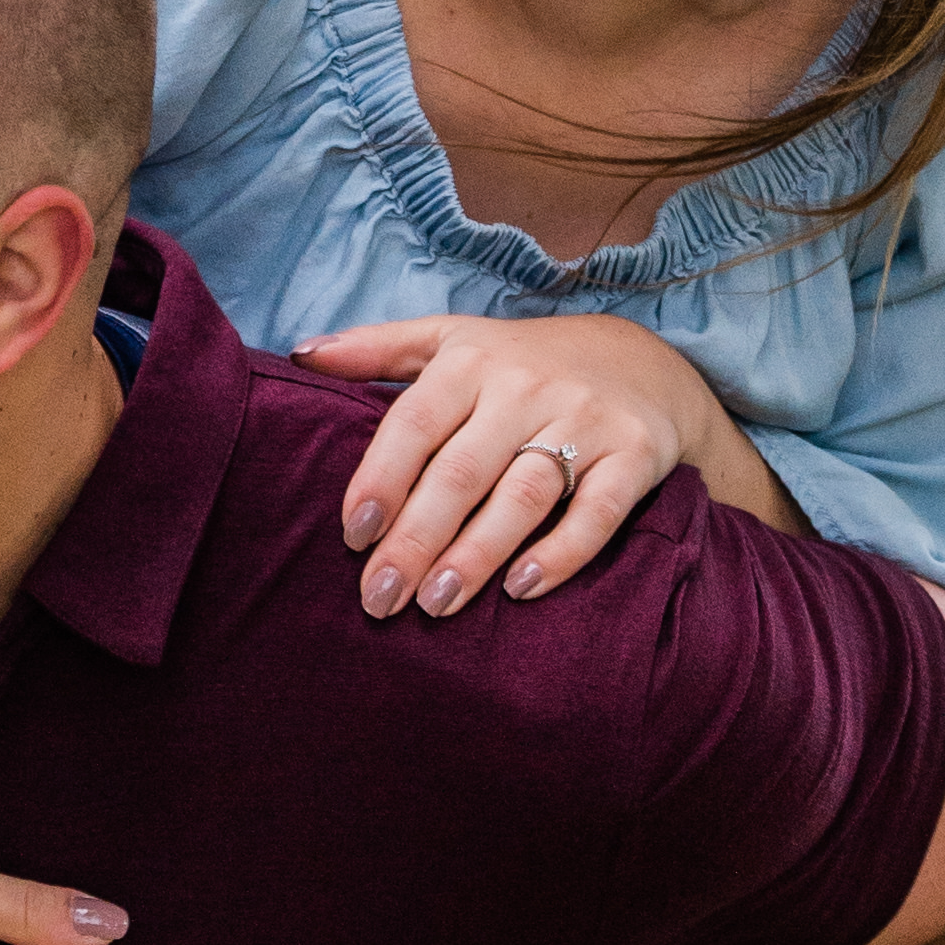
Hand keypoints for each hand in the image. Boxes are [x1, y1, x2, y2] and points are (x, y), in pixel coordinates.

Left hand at [293, 308, 754, 615]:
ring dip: (478, 552)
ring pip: (524, 493)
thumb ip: (377, 349)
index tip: (352, 536)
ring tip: (437, 604)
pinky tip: (521, 588)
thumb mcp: (452, 340)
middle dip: (417, 538)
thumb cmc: (524, 364)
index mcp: (471, 360)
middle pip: (462, 470)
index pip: (415, 422)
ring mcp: (584, 420)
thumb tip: (299, 355)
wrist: (646, 364)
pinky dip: (561, 551)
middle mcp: (526, 387)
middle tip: (380, 597)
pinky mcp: (635, 454)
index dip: (381, 479)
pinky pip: (598, 510)